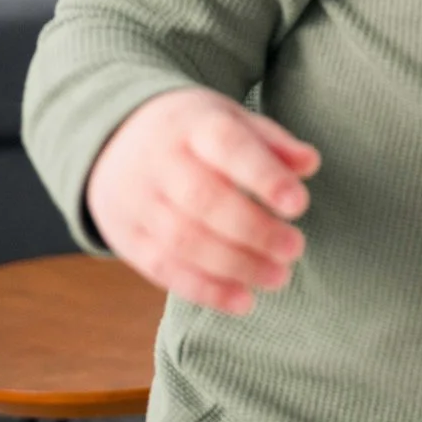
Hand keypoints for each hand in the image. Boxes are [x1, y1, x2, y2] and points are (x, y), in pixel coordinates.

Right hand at [84, 89, 319, 314]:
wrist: (112, 139)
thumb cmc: (193, 134)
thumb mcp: (231, 119)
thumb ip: (272, 142)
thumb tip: (309, 163)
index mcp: (192, 125)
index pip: (228, 146)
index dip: (264, 176)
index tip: (299, 204)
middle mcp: (159, 162)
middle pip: (204, 199)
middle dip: (255, 230)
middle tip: (295, 248)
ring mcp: (137, 201)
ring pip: (183, 240)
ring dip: (236, 265)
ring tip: (279, 277)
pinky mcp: (126, 237)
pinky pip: (163, 268)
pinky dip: (205, 290)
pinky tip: (243, 302)